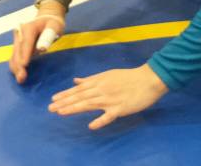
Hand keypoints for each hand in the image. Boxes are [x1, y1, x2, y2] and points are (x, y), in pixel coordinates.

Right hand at [9, 6, 65, 84]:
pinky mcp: (18, 46)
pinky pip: (16, 57)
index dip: (25, 54)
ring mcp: (17, 40)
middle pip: (18, 51)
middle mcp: (19, 33)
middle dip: (19, 65)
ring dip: (16, 67)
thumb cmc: (52, 23)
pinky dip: (16, 66)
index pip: (26, 42)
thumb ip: (48, 35)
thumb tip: (41, 49)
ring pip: (14, 55)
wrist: (46, 18)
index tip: (24, 65)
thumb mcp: (55, 26)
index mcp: (29, 27)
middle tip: (21, 78)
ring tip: (20, 79)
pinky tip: (18, 74)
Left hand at [48, 64, 168, 129]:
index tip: (53, 99)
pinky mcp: (121, 108)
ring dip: (75, 108)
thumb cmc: (130, 77)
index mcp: (100, 81)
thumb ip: (92, 79)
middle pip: (81, 96)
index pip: (80, 88)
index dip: (66, 94)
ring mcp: (111, 99)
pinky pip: (109, 116)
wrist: (150, 79)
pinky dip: (101, 120)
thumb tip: (76, 80)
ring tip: (61, 113)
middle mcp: (103, 89)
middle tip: (51, 108)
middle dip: (65, 102)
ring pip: (90, 104)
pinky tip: (91, 126)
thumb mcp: (109, 74)